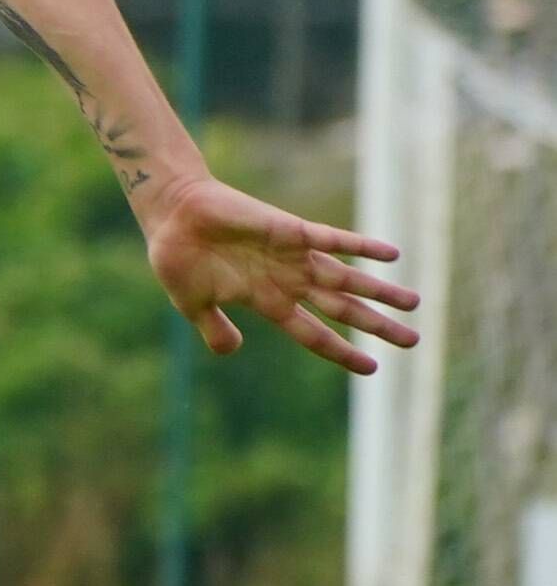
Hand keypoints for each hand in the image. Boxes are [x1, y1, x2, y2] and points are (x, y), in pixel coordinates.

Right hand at [138, 177, 420, 374]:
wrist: (172, 216)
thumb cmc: (178, 259)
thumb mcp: (192, 304)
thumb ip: (214, 329)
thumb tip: (231, 351)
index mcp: (267, 302)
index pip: (314, 334)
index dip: (342, 352)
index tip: (371, 369)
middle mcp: (288, 281)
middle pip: (343, 309)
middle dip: (378, 326)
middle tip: (413, 341)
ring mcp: (292, 256)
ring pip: (347, 278)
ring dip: (380, 290)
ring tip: (414, 303)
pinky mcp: (289, 230)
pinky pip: (332, 239)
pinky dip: (360, 246)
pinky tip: (391, 254)